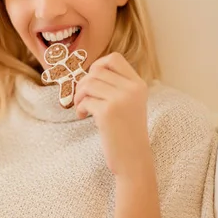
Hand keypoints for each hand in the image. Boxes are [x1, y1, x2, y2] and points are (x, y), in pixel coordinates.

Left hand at [73, 52, 151, 176]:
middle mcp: (131, 89)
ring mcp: (120, 100)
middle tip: (83, 99)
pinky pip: (85, 101)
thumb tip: (89, 72)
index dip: (98, 65)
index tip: (92, 81)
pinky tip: (84, 117)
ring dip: (79, 95)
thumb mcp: (130, 104)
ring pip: (88, 84)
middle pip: (96, 70)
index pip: (114, 58)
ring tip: (82, 108)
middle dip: (83, 83)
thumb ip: (116, 86)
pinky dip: (80, 108)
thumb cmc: (127, 133)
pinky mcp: (107, 113)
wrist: (133, 159)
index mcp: (138, 84)